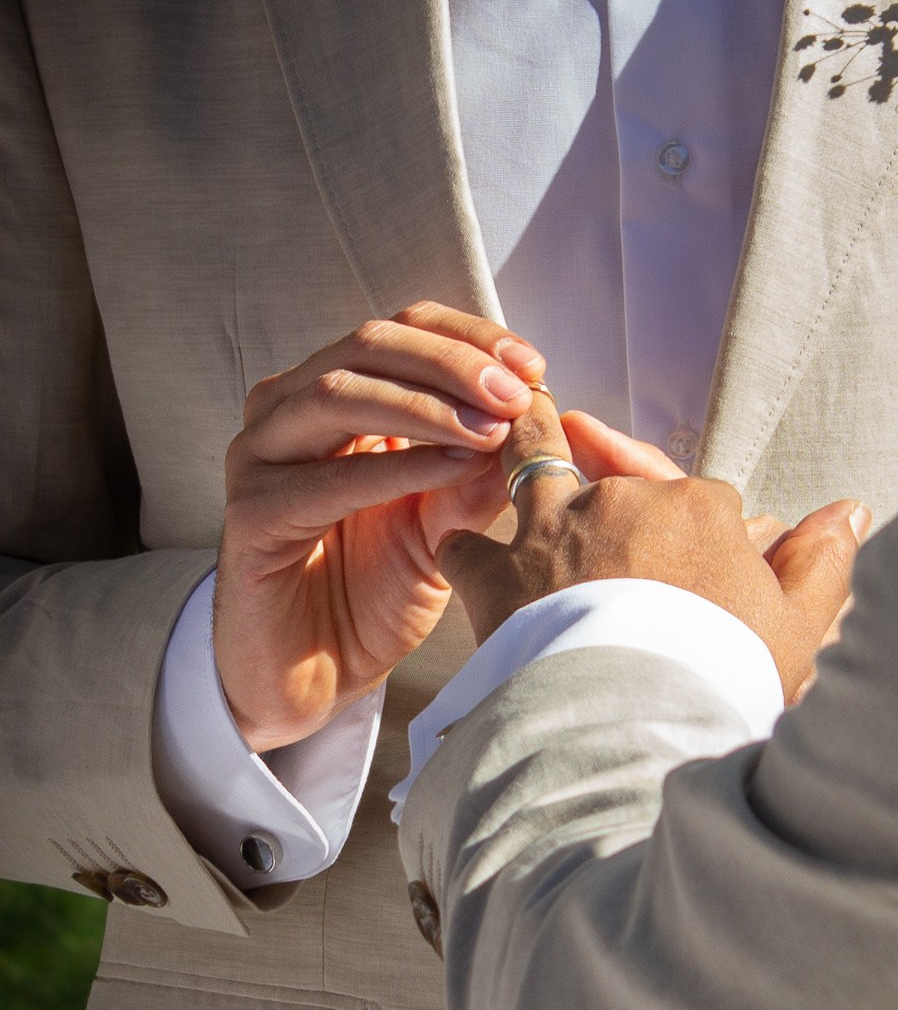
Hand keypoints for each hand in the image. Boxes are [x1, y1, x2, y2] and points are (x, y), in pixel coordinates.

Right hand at [215, 303, 544, 750]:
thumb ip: (476, 472)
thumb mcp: (442, 523)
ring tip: (488, 430)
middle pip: (368, 346)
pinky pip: (326, 478)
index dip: (468, 338)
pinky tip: (449, 470)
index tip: (532, 365)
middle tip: (514, 394)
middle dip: (451, 365)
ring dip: (424, 407)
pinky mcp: (250, 513)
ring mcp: (260, 456)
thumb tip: (534, 417)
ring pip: (339, 393)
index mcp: (333, 396)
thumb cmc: (372, 593)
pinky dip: (395, 468)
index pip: (401, 331)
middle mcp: (287, 410)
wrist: (314, 678)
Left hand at [438, 398, 869, 701]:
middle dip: (613, 477)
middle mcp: (624, 500)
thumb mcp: (798, 627)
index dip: (702, 531)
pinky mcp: (498, 577)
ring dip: (526, 449)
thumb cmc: (723, 682)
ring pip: (533, 467)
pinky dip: (466, 550)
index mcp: (699, 507)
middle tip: (591, 435)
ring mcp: (555, 532)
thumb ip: (823, 563)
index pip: (700, 499)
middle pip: (619, 476)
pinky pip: (468, 546)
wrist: (636, 729)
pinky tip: (465, 557)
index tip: (701, 568)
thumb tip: (853, 511)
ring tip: (514, 433)